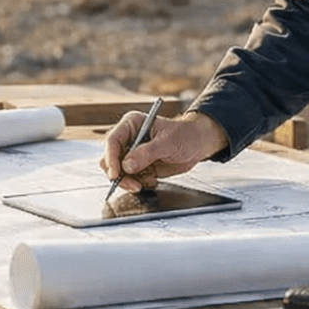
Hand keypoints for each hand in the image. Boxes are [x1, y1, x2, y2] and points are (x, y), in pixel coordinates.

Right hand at [100, 110, 227, 192]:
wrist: (198, 144)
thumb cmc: (185, 135)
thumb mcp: (168, 143)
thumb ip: (147, 153)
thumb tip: (127, 165)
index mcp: (132, 124)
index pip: (112, 141)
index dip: (111, 158)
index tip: (116, 174)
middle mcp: (128, 138)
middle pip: (110, 159)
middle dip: (119, 175)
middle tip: (133, 185)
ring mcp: (132, 153)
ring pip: (118, 172)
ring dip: (130, 181)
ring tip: (149, 181)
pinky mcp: (138, 166)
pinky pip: (130, 179)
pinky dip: (139, 183)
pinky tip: (153, 179)